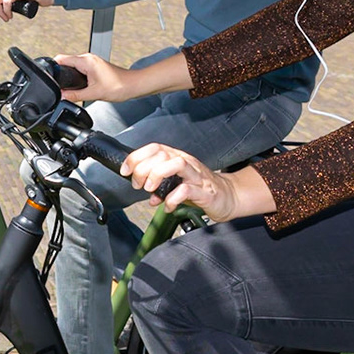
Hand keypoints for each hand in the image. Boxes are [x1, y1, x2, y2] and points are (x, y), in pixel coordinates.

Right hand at [50, 52, 135, 101]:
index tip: (48, 76)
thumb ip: (74, 96)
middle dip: (60, 73)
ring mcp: (92, 61)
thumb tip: (61, 97)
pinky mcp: (95, 66)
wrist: (133, 85)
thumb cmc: (119, 86)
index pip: (61, 58)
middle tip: (58, 85)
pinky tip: (79, 85)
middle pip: (66, 62)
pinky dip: (77, 76)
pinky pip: (80, 68)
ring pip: (73, 65)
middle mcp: (88, 58)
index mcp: (86, 61)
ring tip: (69, 86)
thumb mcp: (93, 94)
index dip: (53, 67)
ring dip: (69, 75)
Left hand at [122, 144, 273, 222]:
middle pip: (161, 154)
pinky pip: (186, 190)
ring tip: (152, 190)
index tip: (125, 171)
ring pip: (176, 163)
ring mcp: (196, 175)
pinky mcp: (205, 191)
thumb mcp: (175, 183)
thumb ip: (159, 186)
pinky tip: (168, 206)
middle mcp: (186, 163)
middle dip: (143, 169)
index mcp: (176, 158)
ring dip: (158, 176)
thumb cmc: (200, 188)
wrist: (227, 197)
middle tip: (138, 185)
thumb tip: (145, 192)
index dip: (136, 157)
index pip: (154, 148)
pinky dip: (172, 199)